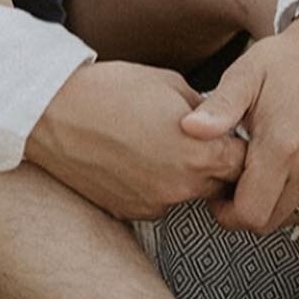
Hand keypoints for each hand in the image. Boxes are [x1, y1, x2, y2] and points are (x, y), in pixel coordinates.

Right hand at [26, 60, 246, 220]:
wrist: (53, 113)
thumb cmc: (113, 91)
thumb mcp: (174, 86)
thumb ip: (207, 111)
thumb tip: (220, 121)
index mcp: (199, 154)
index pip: (245, 164)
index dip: (242, 147)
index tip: (234, 135)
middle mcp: (180, 187)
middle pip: (222, 185)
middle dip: (219, 165)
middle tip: (203, 141)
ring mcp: (153, 204)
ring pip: (190, 195)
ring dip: (188, 177)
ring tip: (163, 147)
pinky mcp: (128, 211)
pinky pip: (159, 202)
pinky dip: (158, 186)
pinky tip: (139, 160)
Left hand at [183, 19, 298, 233]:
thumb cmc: (288, 61)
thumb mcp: (247, 74)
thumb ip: (219, 107)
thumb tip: (188, 128)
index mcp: (282, 146)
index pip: (248, 214)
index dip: (226, 213)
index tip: (220, 193)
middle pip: (268, 222)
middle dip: (247, 211)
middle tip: (239, 185)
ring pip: (295, 220)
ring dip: (275, 207)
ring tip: (267, 177)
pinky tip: (293, 179)